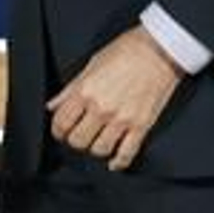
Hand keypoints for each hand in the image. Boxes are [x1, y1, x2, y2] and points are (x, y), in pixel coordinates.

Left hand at [46, 25, 184, 171]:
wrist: (160, 50)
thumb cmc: (126, 51)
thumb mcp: (91, 64)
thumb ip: (70, 89)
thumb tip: (53, 105)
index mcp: (86, 91)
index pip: (62, 122)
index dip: (57, 130)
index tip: (60, 130)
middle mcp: (102, 108)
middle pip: (78, 140)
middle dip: (74, 140)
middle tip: (77, 135)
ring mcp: (122, 119)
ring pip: (99, 150)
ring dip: (94, 148)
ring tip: (95, 141)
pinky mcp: (142, 126)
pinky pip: (127, 154)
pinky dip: (118, 162)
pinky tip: (113, 162)